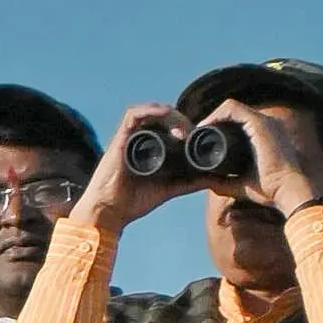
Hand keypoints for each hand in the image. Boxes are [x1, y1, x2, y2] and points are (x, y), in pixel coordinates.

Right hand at [71, 104, 206, 232]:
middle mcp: (137, 138)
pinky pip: (132, 116)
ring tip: (182, 130)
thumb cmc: (132, 202)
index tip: (197, 136)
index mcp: (147, 146)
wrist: (108, 212)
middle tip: (192, 133)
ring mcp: (128, 137)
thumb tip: (214, 179)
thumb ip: (189, 182)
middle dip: (180, 119)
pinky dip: (149, 111)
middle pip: (160, 115)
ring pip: (149, 112)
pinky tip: (165, 113)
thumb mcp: (168, 189)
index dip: (183, 124)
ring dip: (169, 115)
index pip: (166, 124)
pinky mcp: (119, 139)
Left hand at [208, 99, 322, 219]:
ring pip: (231, 108)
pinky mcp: (260, 122)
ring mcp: (265, 121)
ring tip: (198, 131)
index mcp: (267, 135)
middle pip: (234, 114)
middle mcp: (268, 123)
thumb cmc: (270, 190)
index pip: (239, 123)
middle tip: (196, 136)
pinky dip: (217, 114)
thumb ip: (224, 182)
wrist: (288, 191)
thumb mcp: (241, 184)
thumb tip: (204, 182)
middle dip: (213, 121)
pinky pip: (232, 108)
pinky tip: (205, 125)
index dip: (219, 127)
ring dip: (212, 117)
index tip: (202, 140)